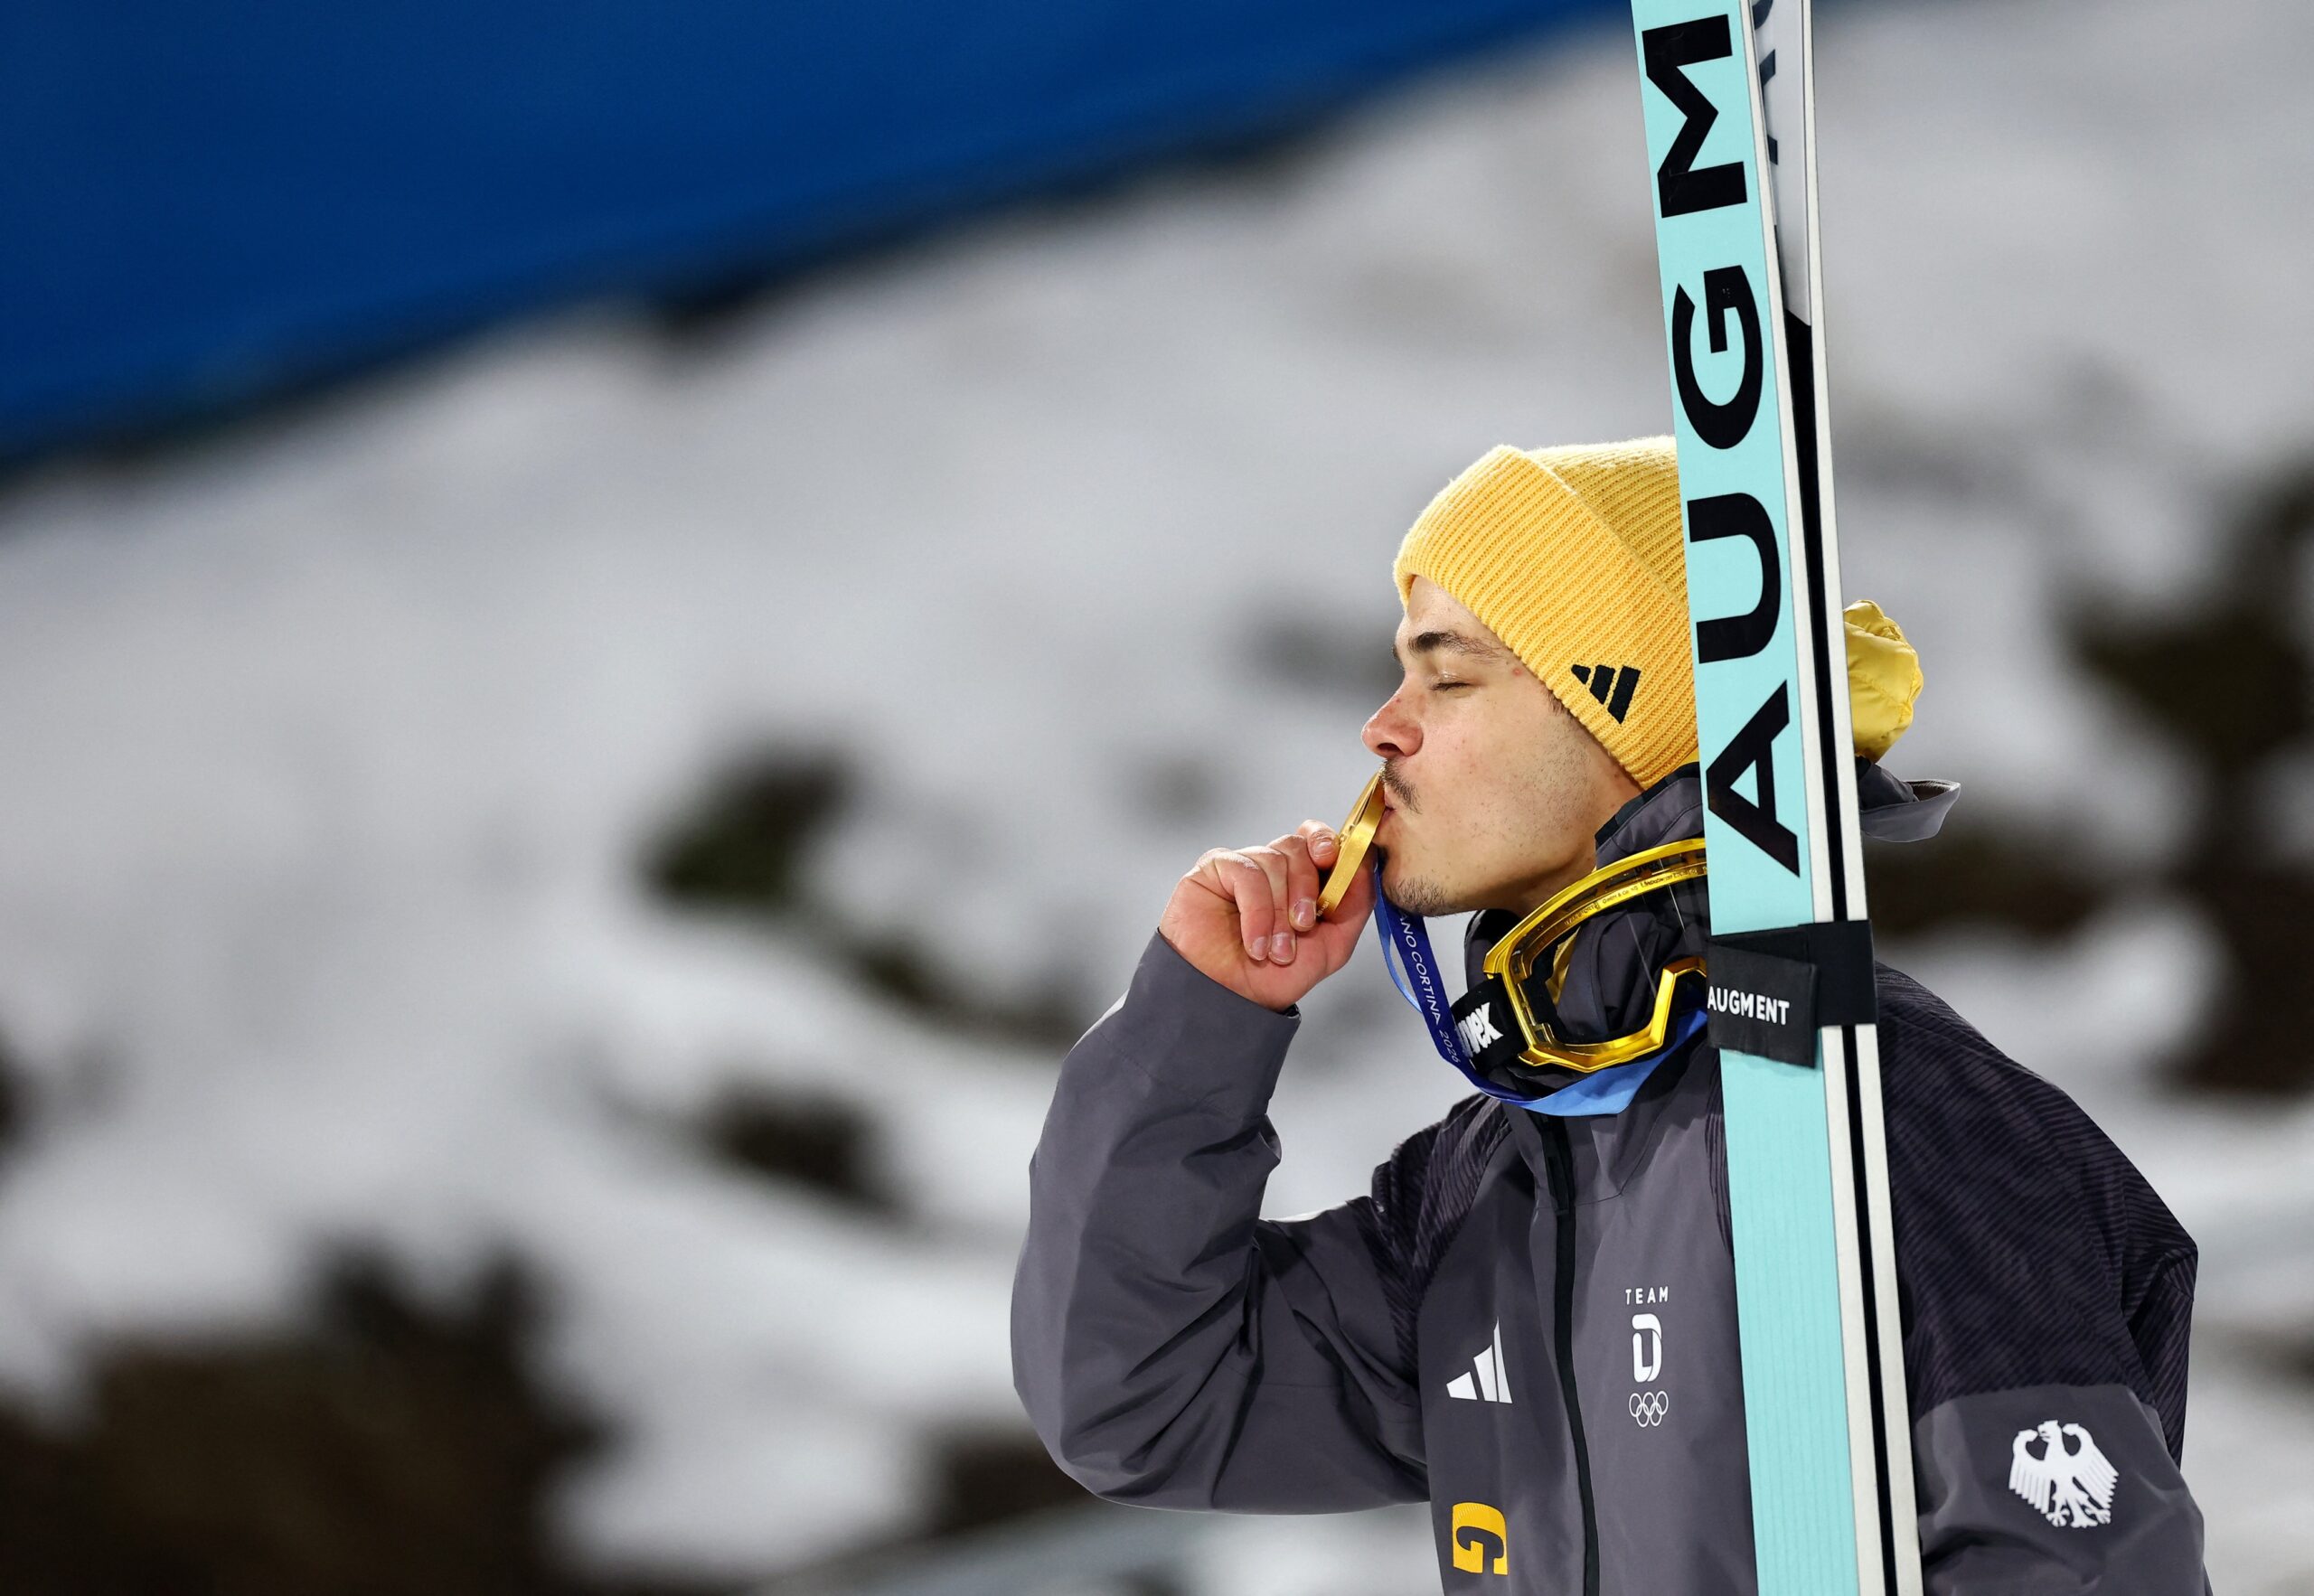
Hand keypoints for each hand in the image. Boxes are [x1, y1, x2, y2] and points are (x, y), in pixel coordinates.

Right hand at [1158, 820, 1376, 1011]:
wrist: (1233, 1001)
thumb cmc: (1276, 976)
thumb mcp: (1333, 944)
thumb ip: (1356, 902)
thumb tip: (1366, 858)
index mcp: (1301, 880)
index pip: (1317, 839)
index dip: (1326, 841)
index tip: (1330, 860)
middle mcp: (1272, 869)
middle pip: (1297, 846)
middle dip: (1306, 888)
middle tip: (1302, 926)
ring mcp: (1243, 867)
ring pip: (1273, 860)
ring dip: (1279, 911)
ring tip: (1275, 949)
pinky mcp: (1214, 870)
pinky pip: (1245, 871)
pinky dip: (1256, 911)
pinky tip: (1255, 942)